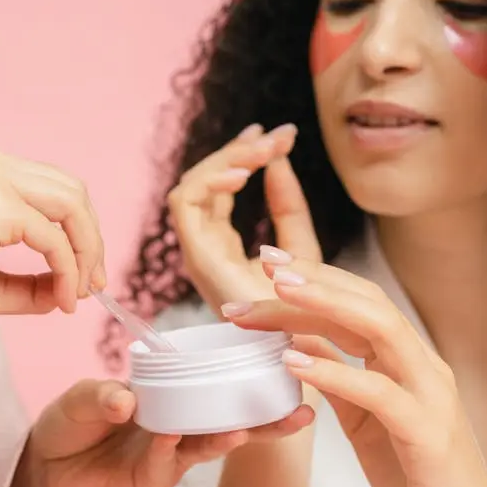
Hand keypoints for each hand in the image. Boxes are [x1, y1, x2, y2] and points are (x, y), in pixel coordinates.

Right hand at [0, 139, 105, 337]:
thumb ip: (29, 280)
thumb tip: (68, 290)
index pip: (51, 186)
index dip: (78, 230)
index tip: (84, 275)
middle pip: (70, 189)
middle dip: (91, 239)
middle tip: (93, 286)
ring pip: (72, 205)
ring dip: (86, 253)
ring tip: (78, 295)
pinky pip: (54, 238)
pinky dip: (67, 270)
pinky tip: (61, 299)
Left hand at [17, 379, 315, 486]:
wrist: (47, 464)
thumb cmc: (75, 420)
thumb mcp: (85, 394)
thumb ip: (104, 394)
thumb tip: (127, 400)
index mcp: (175, 395)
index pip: (218, 384)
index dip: (249, 376)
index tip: (285, 362)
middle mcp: (180, 425)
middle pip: (232, 421)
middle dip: (267, 419)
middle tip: (303, 411)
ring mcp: (168, 454)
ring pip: (208, 446)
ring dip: (228, 438)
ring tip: (244, 428)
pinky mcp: (149, 478)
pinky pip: (164, 462)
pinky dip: (168, 449)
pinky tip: (172, 436)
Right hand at [167, 123, 320, 315]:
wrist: (302, 351)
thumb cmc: (301, 314)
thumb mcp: (300, 247)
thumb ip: (287, 205)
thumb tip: (279, 159)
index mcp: (222, 246)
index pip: (220, 188)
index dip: (244, 155)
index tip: (280, 135)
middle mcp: (203, 248)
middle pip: (202, 183)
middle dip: (237, 151)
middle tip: (276, 135)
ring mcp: (197, 254)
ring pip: (189, 187)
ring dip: (224, 161)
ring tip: (262, 150)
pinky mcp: (197, 259)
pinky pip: (184, 205)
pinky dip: (208, 181)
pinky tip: (243, 175)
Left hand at [225, 247, 486, 486]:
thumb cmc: (414, 476)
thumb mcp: (364, 419)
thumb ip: (338, 378)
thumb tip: (297, 342)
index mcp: (408, 361)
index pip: (360, 302)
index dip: (315, 279)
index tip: (267, 264)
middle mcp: (423, 367)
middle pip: (367, 303)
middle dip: (314, 279)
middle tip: (265, 263)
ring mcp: (431, 396)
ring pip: (381, 329)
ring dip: (325, 306)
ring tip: (278, 292)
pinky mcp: (428, 434)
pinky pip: (378, 392)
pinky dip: (333, 373)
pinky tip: (292, 361)